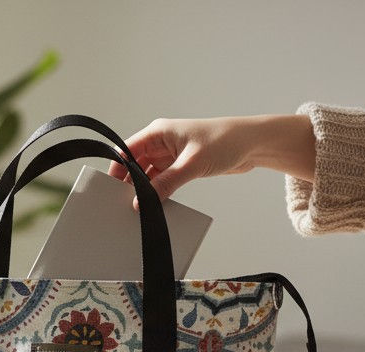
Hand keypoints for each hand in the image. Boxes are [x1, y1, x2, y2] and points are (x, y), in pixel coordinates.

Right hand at [107, 114, 315, 201]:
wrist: (253, 144)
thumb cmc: (225, 141)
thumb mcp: (192, 164)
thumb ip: (166, 183)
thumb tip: (143, 200)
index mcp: (159, 132)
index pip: (127, 150)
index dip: (117, 169)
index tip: (111, 189)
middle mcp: (161, 142)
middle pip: (134, 164)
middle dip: (129, 183)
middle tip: (123, 203)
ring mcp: (171, 155)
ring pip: (147, 175)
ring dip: (144, 189)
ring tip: (139, 206)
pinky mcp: (181, 166)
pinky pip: (162, 181)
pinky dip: (158, 191)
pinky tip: (155, 204)